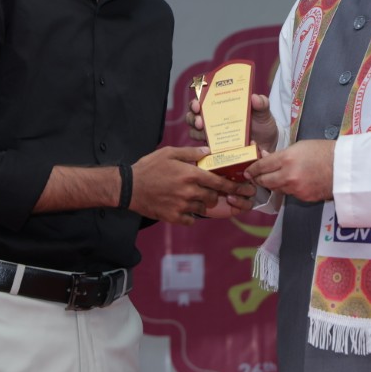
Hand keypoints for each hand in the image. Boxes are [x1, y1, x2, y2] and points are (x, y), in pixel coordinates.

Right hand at [129, 146, 251, 225]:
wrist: (128, 187)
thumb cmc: (149, 167)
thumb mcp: (170, 153)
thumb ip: (191, 153)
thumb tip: (208, 152)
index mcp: (190, 174)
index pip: (219, 182)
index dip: (232, 186)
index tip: (241, 188)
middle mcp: (189, 191)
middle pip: (213, 197)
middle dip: (214, 194)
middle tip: (207, 189)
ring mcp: (182, 206)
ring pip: (203, 208)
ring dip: (202, 203)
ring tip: (191, 196)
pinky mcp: (173, 217)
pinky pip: (191, 219)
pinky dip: (190, 215)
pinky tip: (182, 206)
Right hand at [186, 94, 277, 151]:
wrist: (267, 146)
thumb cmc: (263, 125)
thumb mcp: (264, 112)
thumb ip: (262, 104)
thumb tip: (255, 98)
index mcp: (222, 106)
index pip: (203, 100)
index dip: (196, 100)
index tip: (198, 104)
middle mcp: (214, 119)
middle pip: (193, 115)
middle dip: (193, 116)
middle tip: (200, 121)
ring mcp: (213, 134)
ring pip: (194, 131)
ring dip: (195, 131)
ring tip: (203, 131)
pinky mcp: (215, 149)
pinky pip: (203, 149)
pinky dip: (202, 147)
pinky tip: (209, 147)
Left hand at [243, 139, 334, 202]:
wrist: (344, 167)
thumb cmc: (324, 151)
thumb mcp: (300, 146)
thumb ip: (281, 154)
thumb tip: (266, 156)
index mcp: (287, 158)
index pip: (262, 166)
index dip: (252, 169)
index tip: (247, 171)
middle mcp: (288, 175)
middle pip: (265, 181)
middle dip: (259, 179)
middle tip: (256, 177)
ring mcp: (296, 189)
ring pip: (276, 189)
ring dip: (273, 184)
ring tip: (274, 178)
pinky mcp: (303, 197)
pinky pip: (290, 194)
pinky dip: (288, 189)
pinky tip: (292, 182)